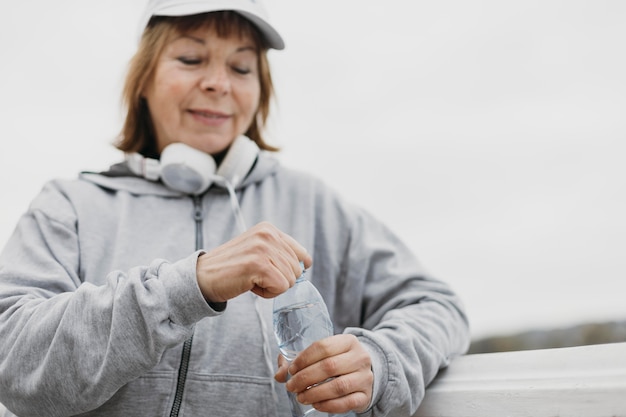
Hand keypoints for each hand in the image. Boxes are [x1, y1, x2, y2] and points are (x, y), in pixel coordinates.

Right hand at [196, 221, 311, 301]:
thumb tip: (306, 263)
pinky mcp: (259, 265)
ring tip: (251, 279)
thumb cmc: (231, 268)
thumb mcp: (257, 250)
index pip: (301, 252)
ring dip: (271, 287)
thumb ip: (278, 251)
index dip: (295, 268)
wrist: (202, 277)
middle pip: (296, 269)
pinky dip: (267, 293)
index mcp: (268, 229)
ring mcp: (263, 248)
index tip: (280, 273)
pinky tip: (250, 286)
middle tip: (255, 276)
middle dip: (278, 279)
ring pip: (290, 280)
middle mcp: (267, 234)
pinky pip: (280, 287)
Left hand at [275, 334, 373, 413]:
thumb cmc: (338, 361)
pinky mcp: (365, 396)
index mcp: (348, 341)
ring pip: (338, 387)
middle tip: (291, 386)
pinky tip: (316, 404)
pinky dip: (328, 406)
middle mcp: (360, 357)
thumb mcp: (323, 354)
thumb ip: (298, 361)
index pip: (323, 347)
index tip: (291, 369)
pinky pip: (346, 403)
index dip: (304, 359)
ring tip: (301, 397)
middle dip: (305, 378)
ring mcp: (365, 377)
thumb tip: (279, 375)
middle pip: (329, 367)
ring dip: (314, 393)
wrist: (365, 373)